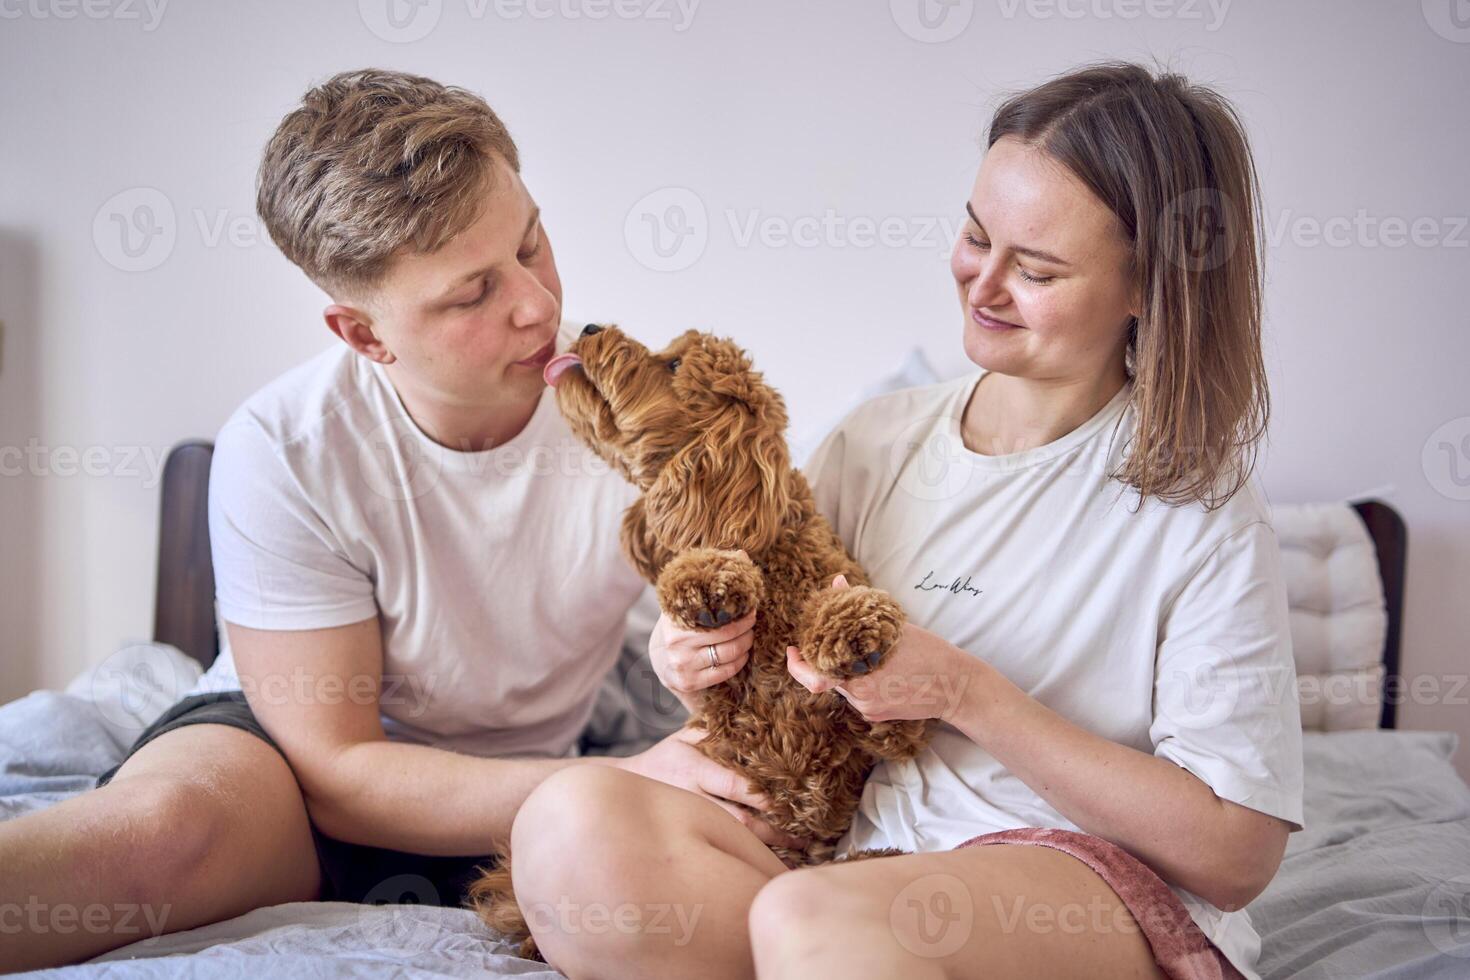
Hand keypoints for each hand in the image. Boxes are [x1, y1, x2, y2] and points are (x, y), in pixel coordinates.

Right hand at [613, 728, 807, 849]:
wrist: (628, 787)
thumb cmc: (665, 757)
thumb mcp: (684, 736)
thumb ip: (715, 731)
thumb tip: (755, 725)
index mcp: (693, 768)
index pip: (733, 784)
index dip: (762, 796)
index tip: (791, 800)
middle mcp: (693, 798)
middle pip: (738, 821)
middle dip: (773, 831)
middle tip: (804, 834)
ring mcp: (692, 820)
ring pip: (732, 840)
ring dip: (765, 847)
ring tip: (797, 848)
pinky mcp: (691, 835)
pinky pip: (724, 847)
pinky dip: (749, 853)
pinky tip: (772, 856)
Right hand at [648, 606, 756, 708]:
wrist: (658, 661)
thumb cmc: (675, 630)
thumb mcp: (679, 612)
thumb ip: (697, 602)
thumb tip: (728, 588)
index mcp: (676, 623)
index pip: (717, 620)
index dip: (738, 615)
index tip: (749, 610)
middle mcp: (677, 646)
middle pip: (727, 637)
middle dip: (746, 629)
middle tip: (752, 622)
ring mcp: (684, 666)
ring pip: (729, 655)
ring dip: (745, 644)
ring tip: (749, 637)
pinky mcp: (689, 683)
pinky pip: (725, 672)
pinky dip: (739, 662)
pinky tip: (742, 654)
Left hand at [787, 575, 980, 724]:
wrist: (957, 687)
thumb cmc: (928, 652)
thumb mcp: (893, 626)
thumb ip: (858, 607)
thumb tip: (836, 582)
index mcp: (861, 671)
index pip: (813, 676)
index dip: (797, 665)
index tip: (792, 649)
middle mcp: (861, 694)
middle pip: (827, 678)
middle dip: (822, 662)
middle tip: (817, 645)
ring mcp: (869, 708)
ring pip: (843, 687)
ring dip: (845, 671)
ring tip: (867, 655)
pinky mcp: (876, 715)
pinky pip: (858, 697)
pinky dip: (860, 682)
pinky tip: (883, 673)